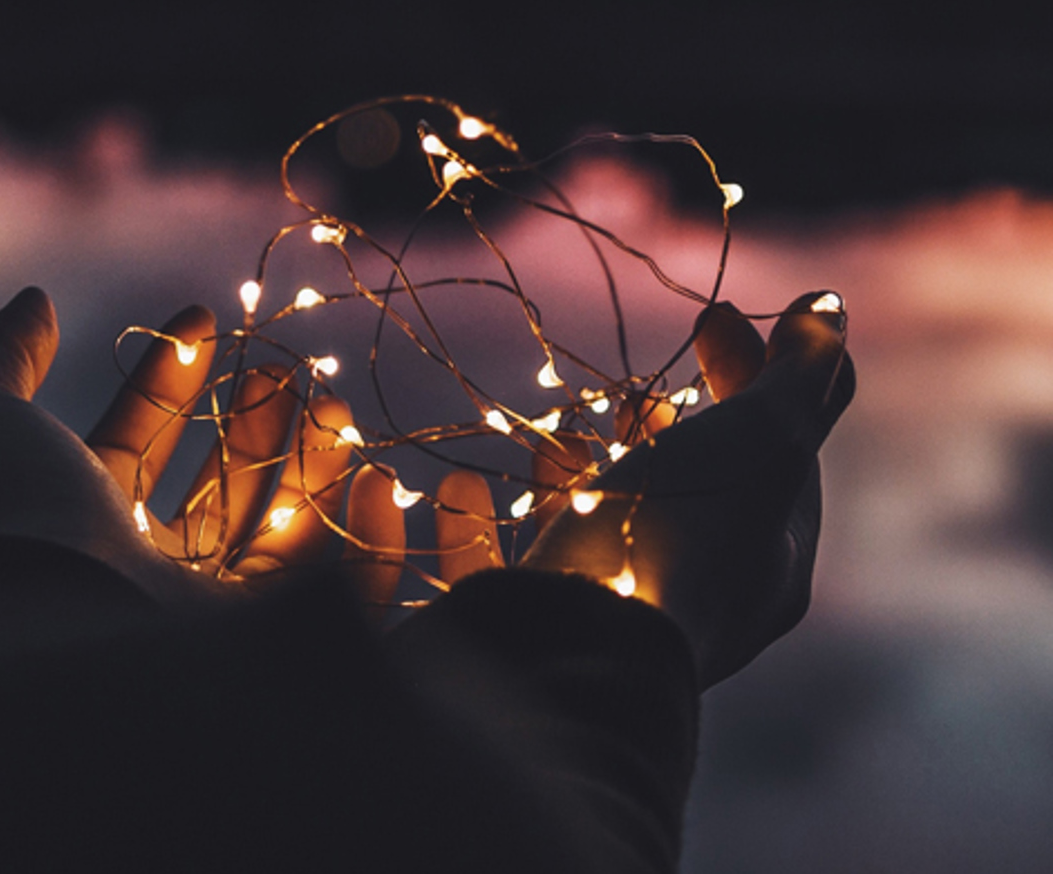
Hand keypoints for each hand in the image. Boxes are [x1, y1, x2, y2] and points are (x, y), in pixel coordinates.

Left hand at [0, 287, 361, 604]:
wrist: (70, 614)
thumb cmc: (26, 515)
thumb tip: (34, 299)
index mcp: (86, 516)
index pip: (136, 439)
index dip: (167, 377)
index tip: (201, 319)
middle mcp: (148, 563)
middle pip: (214, 482)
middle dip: (250, 419)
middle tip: (280, 369)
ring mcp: (211, 604)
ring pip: (279, 526)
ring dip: (311, 461)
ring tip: (334, 405)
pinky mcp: (272, 636)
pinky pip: (339, 586)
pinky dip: (368, 532)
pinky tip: (374, 476)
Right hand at [432, 292, 854, 688]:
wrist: (580, 639)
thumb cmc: (681, 533)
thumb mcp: (765, 438)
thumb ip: (802, 376)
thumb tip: (829, 309)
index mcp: (772, 562)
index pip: (779, 451)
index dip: (755, 373)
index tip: (714, 314)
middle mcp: (703, 601)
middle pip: (692, 496)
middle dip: (670, 430)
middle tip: (641, 392)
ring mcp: (620, 617)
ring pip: (604, 534)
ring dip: (586, 473)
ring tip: (562, 435)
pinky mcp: (538, 629)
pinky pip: (517, 570)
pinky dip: (495, 524)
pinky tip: (464, 487)